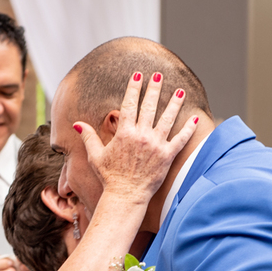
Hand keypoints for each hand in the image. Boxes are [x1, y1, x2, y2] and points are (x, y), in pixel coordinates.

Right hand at [74, 71, 198, 204]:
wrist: (125, 196)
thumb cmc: (109, 177)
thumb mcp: (95, 156)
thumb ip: (88, 137)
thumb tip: (76, 124)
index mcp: (124, 133)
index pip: (130, 104)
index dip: (134, 87)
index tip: (138, 74)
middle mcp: (141, 135)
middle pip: (149, 106)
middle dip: (154, 88)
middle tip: (159, 75)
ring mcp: (156, 145)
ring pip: (168, 119)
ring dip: (174, 103)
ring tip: (180, 91)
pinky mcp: (167, 156)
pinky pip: (181, 139)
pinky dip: (189, 129)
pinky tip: (195, 118)